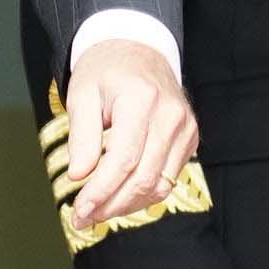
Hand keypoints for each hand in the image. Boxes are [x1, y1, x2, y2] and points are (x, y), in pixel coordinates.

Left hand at [57, 31, 195, 233]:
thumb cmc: (106, 71)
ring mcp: (185, 128)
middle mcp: (170, 115)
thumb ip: (82, 136)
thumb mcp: (82, 94)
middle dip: (111, 205)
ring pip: (159, 185)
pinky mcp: (190, 138)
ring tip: (98, 211)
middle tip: (83, 219)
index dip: (100, 192)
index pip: (123, 160)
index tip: (79, 211)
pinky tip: (119, 197)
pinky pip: (167, 178)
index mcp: (142, 100)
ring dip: (127, 205)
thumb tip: (79, 176)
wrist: (139, 50)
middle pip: (143, 178)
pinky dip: (142, 194)